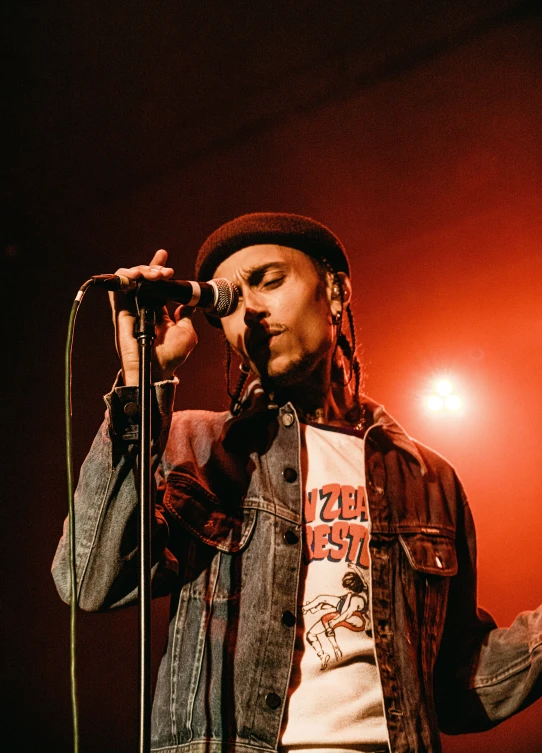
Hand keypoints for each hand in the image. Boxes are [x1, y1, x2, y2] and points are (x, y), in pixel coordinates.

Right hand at [109, 249, 197, 384]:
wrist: (155, 369)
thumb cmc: (171, 356)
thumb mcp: (186, 332)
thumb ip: (186, 316)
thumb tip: (189, 303)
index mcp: (157, 312)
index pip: (156, 286)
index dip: (158, 269)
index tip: (163, 254)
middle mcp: (143, 308)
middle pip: (143, 279)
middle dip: (154, 269)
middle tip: (167, 272)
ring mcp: (131, 309)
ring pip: (129, 279)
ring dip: (142, 270)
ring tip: (155, 274)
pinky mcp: (120, 311)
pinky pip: (116, 288)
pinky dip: (125, 277)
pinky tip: (138, 274)